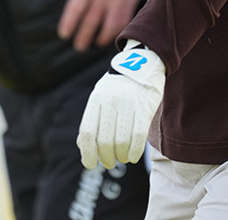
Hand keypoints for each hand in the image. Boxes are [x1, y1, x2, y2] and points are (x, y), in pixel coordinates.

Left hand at [56, 0, 146, 50]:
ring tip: (97, 43)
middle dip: (84, 36)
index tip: (64, 34)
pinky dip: (120, 29)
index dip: (69, 23)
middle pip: (90, 20)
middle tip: (79, 46)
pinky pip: (125, 19)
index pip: (75, 8)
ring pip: (108, 24)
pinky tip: (117, 35)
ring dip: (102, 36)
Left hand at [77, 41, 165, 169]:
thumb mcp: (100, 96)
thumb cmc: (117, 86)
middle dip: (106, 158)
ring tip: (122, 159)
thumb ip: (92, 120)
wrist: (143, 63)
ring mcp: (128, 104)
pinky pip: (138, 136)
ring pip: (121, 141)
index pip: (88, 132)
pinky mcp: (145, 108)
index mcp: (96, 99)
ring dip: (121, 156)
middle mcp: (111, 101)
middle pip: (105, 140)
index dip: (88, 153)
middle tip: (109, 163)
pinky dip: (135, 151)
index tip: (90, 164)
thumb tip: (83, 147)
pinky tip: (133, 157)